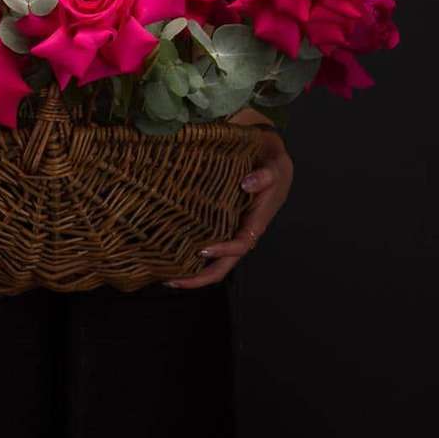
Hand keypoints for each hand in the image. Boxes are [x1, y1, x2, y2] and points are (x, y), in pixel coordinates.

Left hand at [164, 127, 293, 288]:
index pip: (240, 245)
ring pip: (212, 257)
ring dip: (191, 268)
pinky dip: (188, 246)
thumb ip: (265, 176)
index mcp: (256, 222)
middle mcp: (241, 230)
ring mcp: (229, 227)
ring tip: (164, 272)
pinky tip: (167, 248)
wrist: (269, 157)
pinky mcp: (218, 219)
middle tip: (171, 280)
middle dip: (199, 277)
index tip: (202, 250)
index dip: (223, 251)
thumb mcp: (274, 166)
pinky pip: (204, 238)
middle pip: (223, 263)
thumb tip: (246, 184)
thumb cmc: (272, 164)